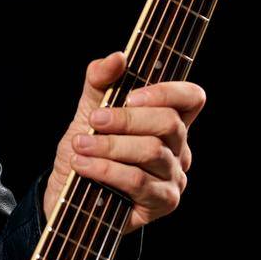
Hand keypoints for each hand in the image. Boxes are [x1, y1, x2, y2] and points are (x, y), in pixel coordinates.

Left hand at [43, 50, 205, 234]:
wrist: (68, 190)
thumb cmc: (86, 148)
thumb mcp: (88, 109)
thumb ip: (101, 81)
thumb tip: (118, 57)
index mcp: (169, 120)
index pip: (192, 97)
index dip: (167, 92)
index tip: (130, 95)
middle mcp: (179, 148)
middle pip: (169, 123)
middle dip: (126, 119)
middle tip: (94, 121)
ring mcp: (175, 176)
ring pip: (152, 152)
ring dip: (110, 146)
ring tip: (79, 145)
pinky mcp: (163, 202)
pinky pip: (138, 181)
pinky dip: (106, 170)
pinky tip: (83, 166)